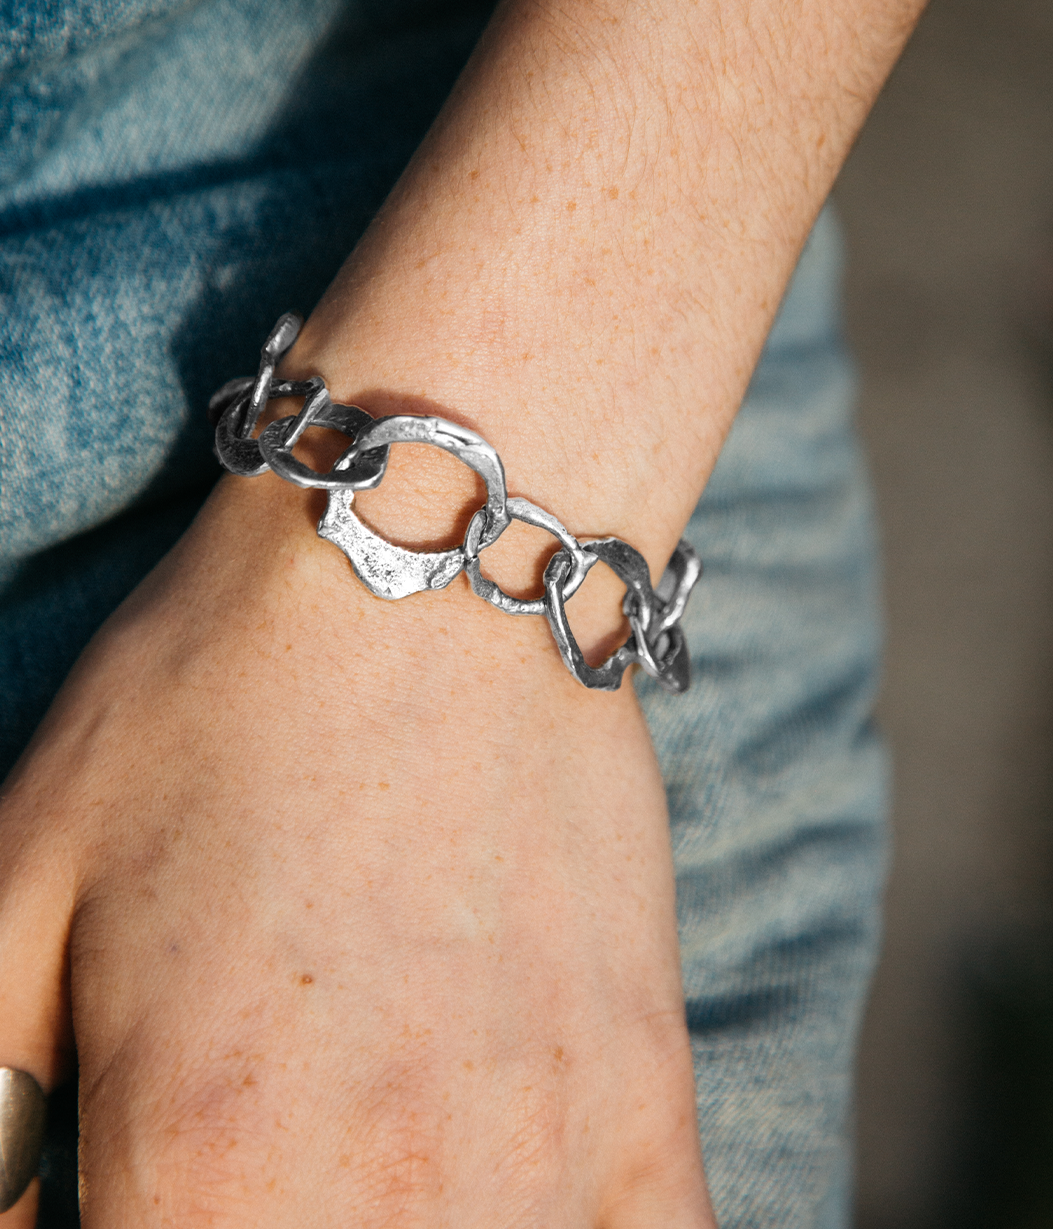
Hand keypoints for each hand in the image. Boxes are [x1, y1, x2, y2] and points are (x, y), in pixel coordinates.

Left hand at [0, 474, 713, 1226]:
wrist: (436, 575)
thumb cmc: (219, 705)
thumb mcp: (18, 885)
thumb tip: (15, 1222)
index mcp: (203, 1164)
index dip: (118, 1221)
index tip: (137, 1170)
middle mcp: (391, 1197)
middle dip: (247, 1209)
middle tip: (246, 1137)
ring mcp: (544, 1155)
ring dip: (393, 1222)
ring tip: (352, 1156)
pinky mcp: (646, 1099)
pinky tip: (507, 1190)